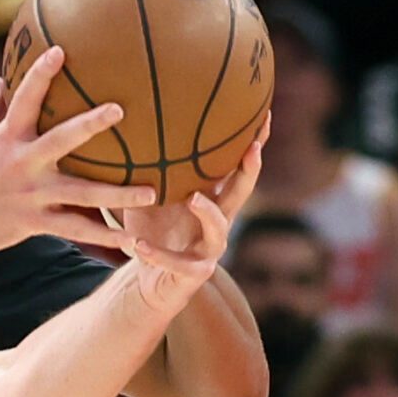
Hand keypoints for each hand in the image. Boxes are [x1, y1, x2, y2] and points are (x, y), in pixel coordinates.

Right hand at [0, 46, 158, 256]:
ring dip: (119, 194)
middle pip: (63, 139)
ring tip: (153, 192)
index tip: (61, 50)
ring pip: (82, 193)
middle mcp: (22, 163)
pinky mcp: (32, 222)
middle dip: (92, 124)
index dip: (41, 72)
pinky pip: (74, 229)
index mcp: (6, 136)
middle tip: (121, 110)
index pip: (25, 97)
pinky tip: (130, 240)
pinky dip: (103, 235)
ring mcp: (30, 194)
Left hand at [121, 122, 264, 317]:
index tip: (265, 115)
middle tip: (252, 149)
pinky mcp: (193, 274)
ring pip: (218, 229)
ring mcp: (209, 249)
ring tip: (193, 198)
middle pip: (241, 193)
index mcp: (214, 199)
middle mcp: (218, 221)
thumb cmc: (152, 231)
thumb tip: (132, 130)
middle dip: (249, 171)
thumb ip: (150, 171)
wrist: (149, 281)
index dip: (255, 144)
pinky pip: (177, 264)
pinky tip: (138, 246)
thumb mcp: (150, 197)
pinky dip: (158, 255)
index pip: (238, 169)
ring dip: (208, 212)